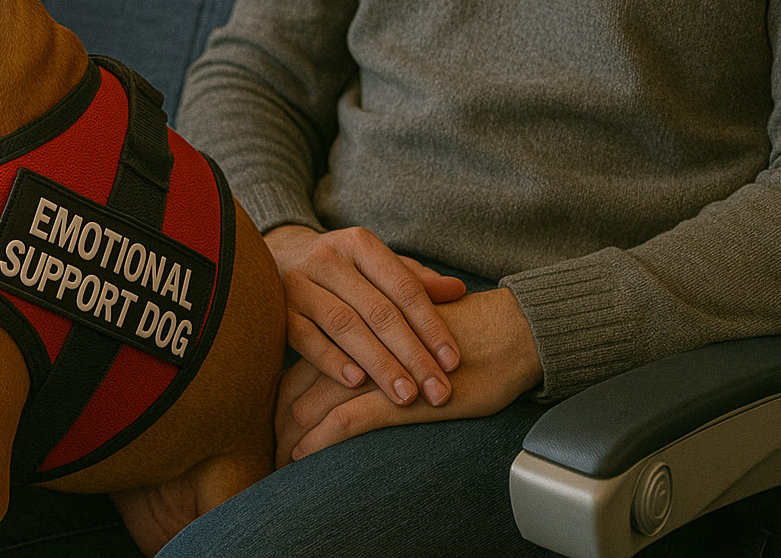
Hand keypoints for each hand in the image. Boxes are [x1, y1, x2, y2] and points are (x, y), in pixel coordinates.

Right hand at [266, 224, 467, 409]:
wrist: (278, 255)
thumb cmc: (342, 269)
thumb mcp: (376, 264)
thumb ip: (415, 279)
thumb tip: (459, 290)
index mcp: (360, 244)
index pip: (404, 287)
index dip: (432, 326)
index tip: (454, 362)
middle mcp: (328, 258)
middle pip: (379, 310)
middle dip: (412, 354)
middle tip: (437, 390)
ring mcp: (298, 282)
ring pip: (345, 325)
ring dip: (378, 363)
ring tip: (405, 395)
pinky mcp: (277, 308)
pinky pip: (305, 337)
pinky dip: (331, 360)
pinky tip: (355, 382)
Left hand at [274, 288, 541, 464]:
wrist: (509, 332)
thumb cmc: (462, 337)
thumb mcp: (408, 337)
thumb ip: (375, 345)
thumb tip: (347, 371)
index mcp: (356, 323)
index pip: (303, 362)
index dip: (282, 395)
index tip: (273, 422)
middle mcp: (358, 342)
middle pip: (298, 385)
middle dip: (281, 422)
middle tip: (270, 449)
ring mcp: (377, 368)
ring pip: (316, 403)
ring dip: (294, 435)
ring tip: (282, 458)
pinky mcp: (400, 394)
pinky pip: (348, 419)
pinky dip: (321, 439)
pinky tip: (304, 455)